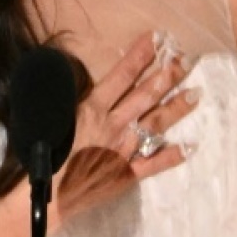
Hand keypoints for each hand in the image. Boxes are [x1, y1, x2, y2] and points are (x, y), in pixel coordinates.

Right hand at [53, 31, 199, 227]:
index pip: (122, 76)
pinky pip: (153, 165)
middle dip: (166, 76)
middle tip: (186, 60)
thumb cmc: (40, 155)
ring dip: (176, 109)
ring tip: (195, 93)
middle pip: (145, 96)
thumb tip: (79, 80)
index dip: (140, 56)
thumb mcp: (49, 117)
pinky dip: (172, 156)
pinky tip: (190, 147)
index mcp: (93, 110)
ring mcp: (123, 151)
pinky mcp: (125, 175)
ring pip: (155, 125)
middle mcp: (113, 127)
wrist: (43, 197)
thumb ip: (68, 98)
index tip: (157, 39)